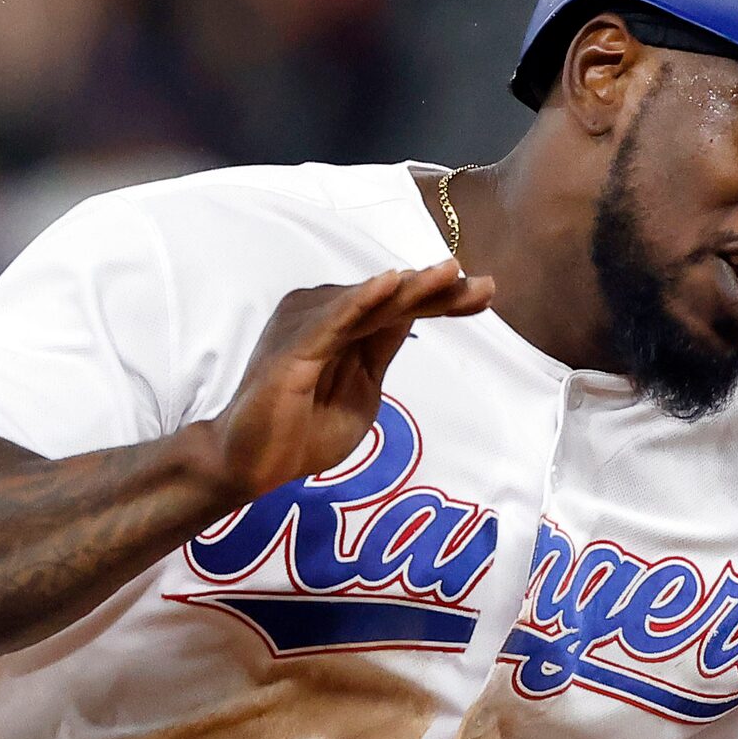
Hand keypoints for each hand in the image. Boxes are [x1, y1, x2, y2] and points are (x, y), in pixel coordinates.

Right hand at [207, 260, 494, 498]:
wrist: (252, 464)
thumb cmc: (302, 432)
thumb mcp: (362, 391)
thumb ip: (380, 350)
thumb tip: (409, 311)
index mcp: (344, 327)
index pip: (399, 308)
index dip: (442, 300)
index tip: (485, 293)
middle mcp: (324, 314)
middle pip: (390, 299)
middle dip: (438, 290)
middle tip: (484, 285)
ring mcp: (306, 326)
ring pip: (369, 303)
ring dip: (410, 288)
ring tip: (449, 274)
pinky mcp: (293, 347)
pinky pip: (333, 319)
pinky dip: (361, 300)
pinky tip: (391, 284)